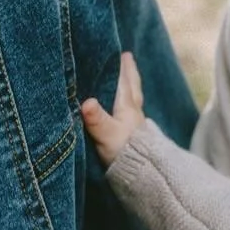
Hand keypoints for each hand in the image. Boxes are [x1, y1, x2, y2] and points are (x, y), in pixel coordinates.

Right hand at [82, 48, 145, 166]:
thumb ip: (96, 119)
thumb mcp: (106, 134)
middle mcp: (133, 113)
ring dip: (128, 89)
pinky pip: (128, 115)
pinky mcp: (132, 138)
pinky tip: (123, 112)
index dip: (122, 67)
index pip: (124, 81)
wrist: (142, 176)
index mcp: (127, 106)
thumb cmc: (123, 153)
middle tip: (127, 59)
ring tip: (125, 81)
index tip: (123, 52)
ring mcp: (134, 125)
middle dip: (128, 74)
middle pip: (132, 88)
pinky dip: (125, 107)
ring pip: (132, 101)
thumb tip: (86, 102)